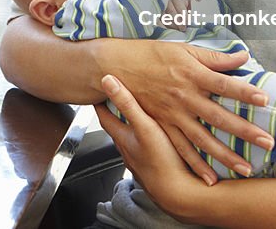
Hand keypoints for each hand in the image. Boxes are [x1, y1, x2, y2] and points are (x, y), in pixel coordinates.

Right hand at [93, 38, 271, 183]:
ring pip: (203, 139)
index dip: (244, 92)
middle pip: (219, 117)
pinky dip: (196, 164)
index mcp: (192, 74)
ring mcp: (173, 114)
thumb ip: (214, 57)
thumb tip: (242, 55)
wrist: (116, 66)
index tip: (264, 99)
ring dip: (225, 155)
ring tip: (246, 168)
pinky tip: (211, 178)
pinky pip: (181, 148)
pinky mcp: (162, 125)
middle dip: (244, 130)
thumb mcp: (183, 49)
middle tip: (267, 141)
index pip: (224, 84)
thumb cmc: (150, 55)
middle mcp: (184, 97)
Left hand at [96, 75, 213, 222]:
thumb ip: (128, 103)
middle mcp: (128, 150)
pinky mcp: (154, 168)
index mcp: (123, 138)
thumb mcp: (145, 127)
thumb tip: (107, 80)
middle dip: (116, 113)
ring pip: (132, 140)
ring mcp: (140, 161)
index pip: (104, 116)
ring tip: (138, 115)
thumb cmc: (162, 161)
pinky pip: (147, 151)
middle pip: (117, 128)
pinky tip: (158, 140)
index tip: (96, 90)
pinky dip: (148, 141)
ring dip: (133, 128)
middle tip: (116, 97)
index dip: (99, 102)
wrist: (179, 195)